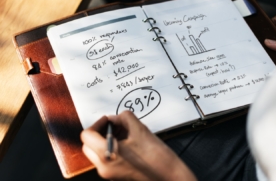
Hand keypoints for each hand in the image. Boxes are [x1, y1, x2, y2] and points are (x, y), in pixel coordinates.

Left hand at [80, 110, 196, 180]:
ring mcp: (109, 173)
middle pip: (88, 145)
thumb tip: (114, 118)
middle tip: (115, 125)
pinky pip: (106, 158)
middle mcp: (104, 167)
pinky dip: (111, 148)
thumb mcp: (140, 130)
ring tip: (123, 133)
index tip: (109, 120)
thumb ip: (124, 118)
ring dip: (105, 139)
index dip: (97, 123)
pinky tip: (127, 143)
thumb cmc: (157, 157)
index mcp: (107, 155)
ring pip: (96, 152)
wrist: (170, 178)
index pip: (87, 135)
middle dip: (99, 132)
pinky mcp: (116, 175)